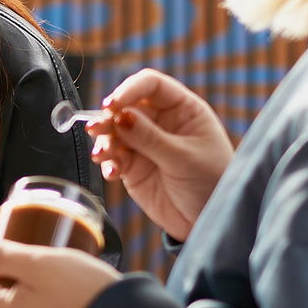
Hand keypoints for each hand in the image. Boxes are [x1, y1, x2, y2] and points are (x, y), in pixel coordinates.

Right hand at [88, 69, 232, 239]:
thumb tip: (119, 116)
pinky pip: (114, 158)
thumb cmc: (211, 183)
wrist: (209, 221)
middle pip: (126, 107)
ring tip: (101, 156)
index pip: (151, 85)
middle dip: (109, 118)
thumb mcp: (184, 158)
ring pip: (114, 132)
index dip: (129, 90)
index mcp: (182, 109)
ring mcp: (146, 145)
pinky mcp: (133, 167)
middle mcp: (161, 122)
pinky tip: (113, 173)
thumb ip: (150, 138)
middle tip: (96, 129)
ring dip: (104, 141)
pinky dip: (108, 163)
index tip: (112, 105)